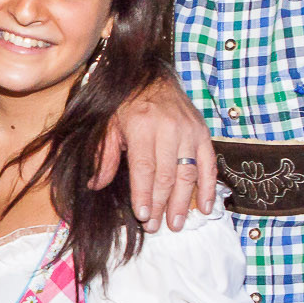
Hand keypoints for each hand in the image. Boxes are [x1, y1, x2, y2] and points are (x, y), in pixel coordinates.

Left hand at [94, 75, 213, 229]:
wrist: (151, 76)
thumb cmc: (126, 103)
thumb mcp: (108, 124)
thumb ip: (105, 156)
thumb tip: (95, 185)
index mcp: (142, 126)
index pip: (144, 168)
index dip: (144, 194)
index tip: (142, 216)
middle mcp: (169, 129)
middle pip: (167, 175)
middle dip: (161, 204)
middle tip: (155, 226)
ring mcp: (189, 131)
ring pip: (188, 173)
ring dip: (182, 202)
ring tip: (175, 223)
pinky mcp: (203, 132)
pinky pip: (208, 164)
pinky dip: (209, 187)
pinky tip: (204, 206)